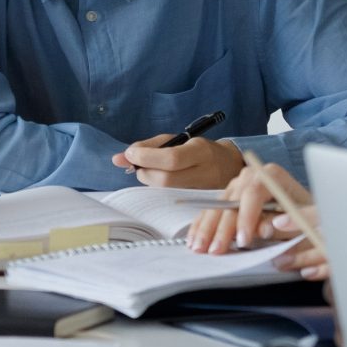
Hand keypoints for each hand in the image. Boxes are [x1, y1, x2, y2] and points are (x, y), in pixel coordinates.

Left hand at [113, 134, 245, 189]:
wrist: (229, 166)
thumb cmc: (197, 150)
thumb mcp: (177, 140)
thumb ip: (148, 147)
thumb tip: (118, 159)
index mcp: (200, 151)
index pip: (171, 159)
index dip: (146, 158)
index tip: (130, 154)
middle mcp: (204, 173)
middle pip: (166, 180)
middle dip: (144, 173)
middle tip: (139, 166)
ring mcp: (203, 192)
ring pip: (166, 193)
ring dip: (149, 182)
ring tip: (151, 172)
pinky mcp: (198, 205)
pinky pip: (171, 201)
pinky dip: (158, 192)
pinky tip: (159, 183)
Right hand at [185, 164, 325, 277]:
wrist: (301, 209)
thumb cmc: (303, 215)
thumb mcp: (301, 220)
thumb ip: (285, 224)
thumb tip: (263, 229)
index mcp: (271, 175)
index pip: (254, 192)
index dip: (246, 217)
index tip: (243, 241)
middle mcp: (251, 176)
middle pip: (232, 200)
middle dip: (222, 228)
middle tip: (216, 250)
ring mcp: (236, 185)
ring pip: (217, 206)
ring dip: (207, 229)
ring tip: (199, 249)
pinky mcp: (227, 196)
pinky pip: (211, 210)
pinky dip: (202, 226)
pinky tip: (193, 240)